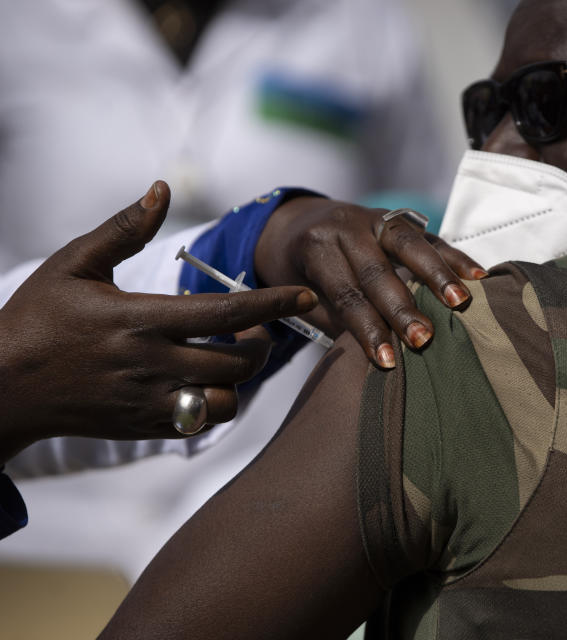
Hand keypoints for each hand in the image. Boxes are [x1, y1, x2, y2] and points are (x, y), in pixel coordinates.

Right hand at [0, 181, 318, 461]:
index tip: (306, 296)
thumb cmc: (37, 319)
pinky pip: (200, 424)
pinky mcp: (144, 427)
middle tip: (257, 330)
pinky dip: (212, 405)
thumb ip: (124, 228)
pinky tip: (200, 383)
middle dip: (262, 344)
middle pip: (238, 362)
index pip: (226, 314)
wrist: (1, 389)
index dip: (274, 304)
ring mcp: (149, 402)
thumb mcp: (73, 264)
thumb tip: (162, 188)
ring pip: (226, 401)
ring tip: (227, 359)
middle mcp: (152, 364)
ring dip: (238, 380)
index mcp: (140, 320)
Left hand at [254, 197, 486, 367]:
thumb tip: (376, 353)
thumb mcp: (304, 295)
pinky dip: (455, 257)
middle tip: (423, 338)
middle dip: (402, 307)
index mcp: (316, 247)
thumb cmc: (300, 273)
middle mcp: (347, 227)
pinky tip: (477, 276)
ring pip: (410, 244)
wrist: (295, 222)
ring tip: (460, 301)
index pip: (346, 292)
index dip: (367, 328)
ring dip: (437, 275)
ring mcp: (376, 218)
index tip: (386, 361)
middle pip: (378, 270)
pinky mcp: (400, 220)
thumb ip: (338, 317)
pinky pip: (431, 237)